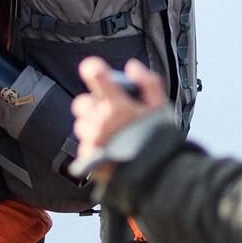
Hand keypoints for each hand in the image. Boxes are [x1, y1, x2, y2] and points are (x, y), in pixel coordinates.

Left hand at [72, 58, 165, 179]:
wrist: (155, 175)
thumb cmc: (158, 141)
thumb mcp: (160, 108)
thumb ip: (148, 83)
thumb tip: (132, 67)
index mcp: (118, 105)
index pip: (96, 75)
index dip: (93, 68)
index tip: (94, 70)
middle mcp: (101, 120)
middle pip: (81, 102)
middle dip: (91, 105)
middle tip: (106, 112)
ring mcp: (93, 139)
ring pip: (81, 124)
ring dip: (92, 126)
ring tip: (110, 134)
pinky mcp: (88, 157)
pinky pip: (83, 145)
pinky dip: (93, 145)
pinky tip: (109, 149)